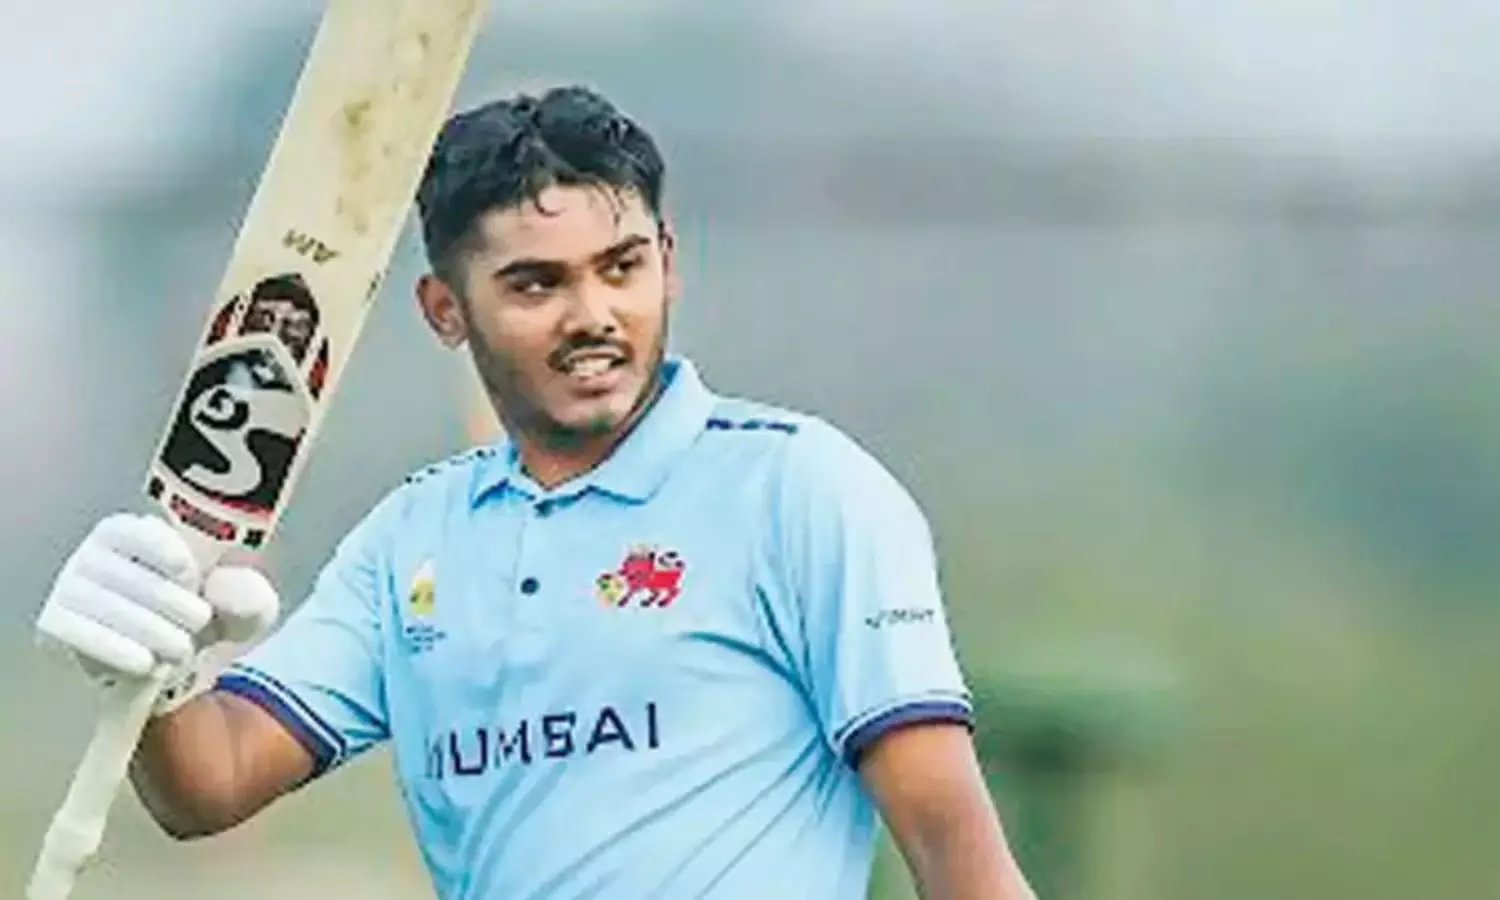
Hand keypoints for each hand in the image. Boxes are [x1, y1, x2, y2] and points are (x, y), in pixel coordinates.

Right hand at [35, 513, 279, 712]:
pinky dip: (115, 650)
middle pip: (129, 576)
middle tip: (199, 625)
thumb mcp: (239, 610)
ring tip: (181, 650)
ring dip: (151, 631)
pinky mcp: (54, 625)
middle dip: (171, 605)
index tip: (191, 575)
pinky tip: (145, 663)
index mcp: (134, 534)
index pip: (138, 531)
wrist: (161, 666)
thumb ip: (249, 596)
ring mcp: (68, 589)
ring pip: (107, 606)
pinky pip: (77, 633)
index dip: (165, 551)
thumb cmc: (198, 621)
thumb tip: (222, 588)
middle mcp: (92, 554)